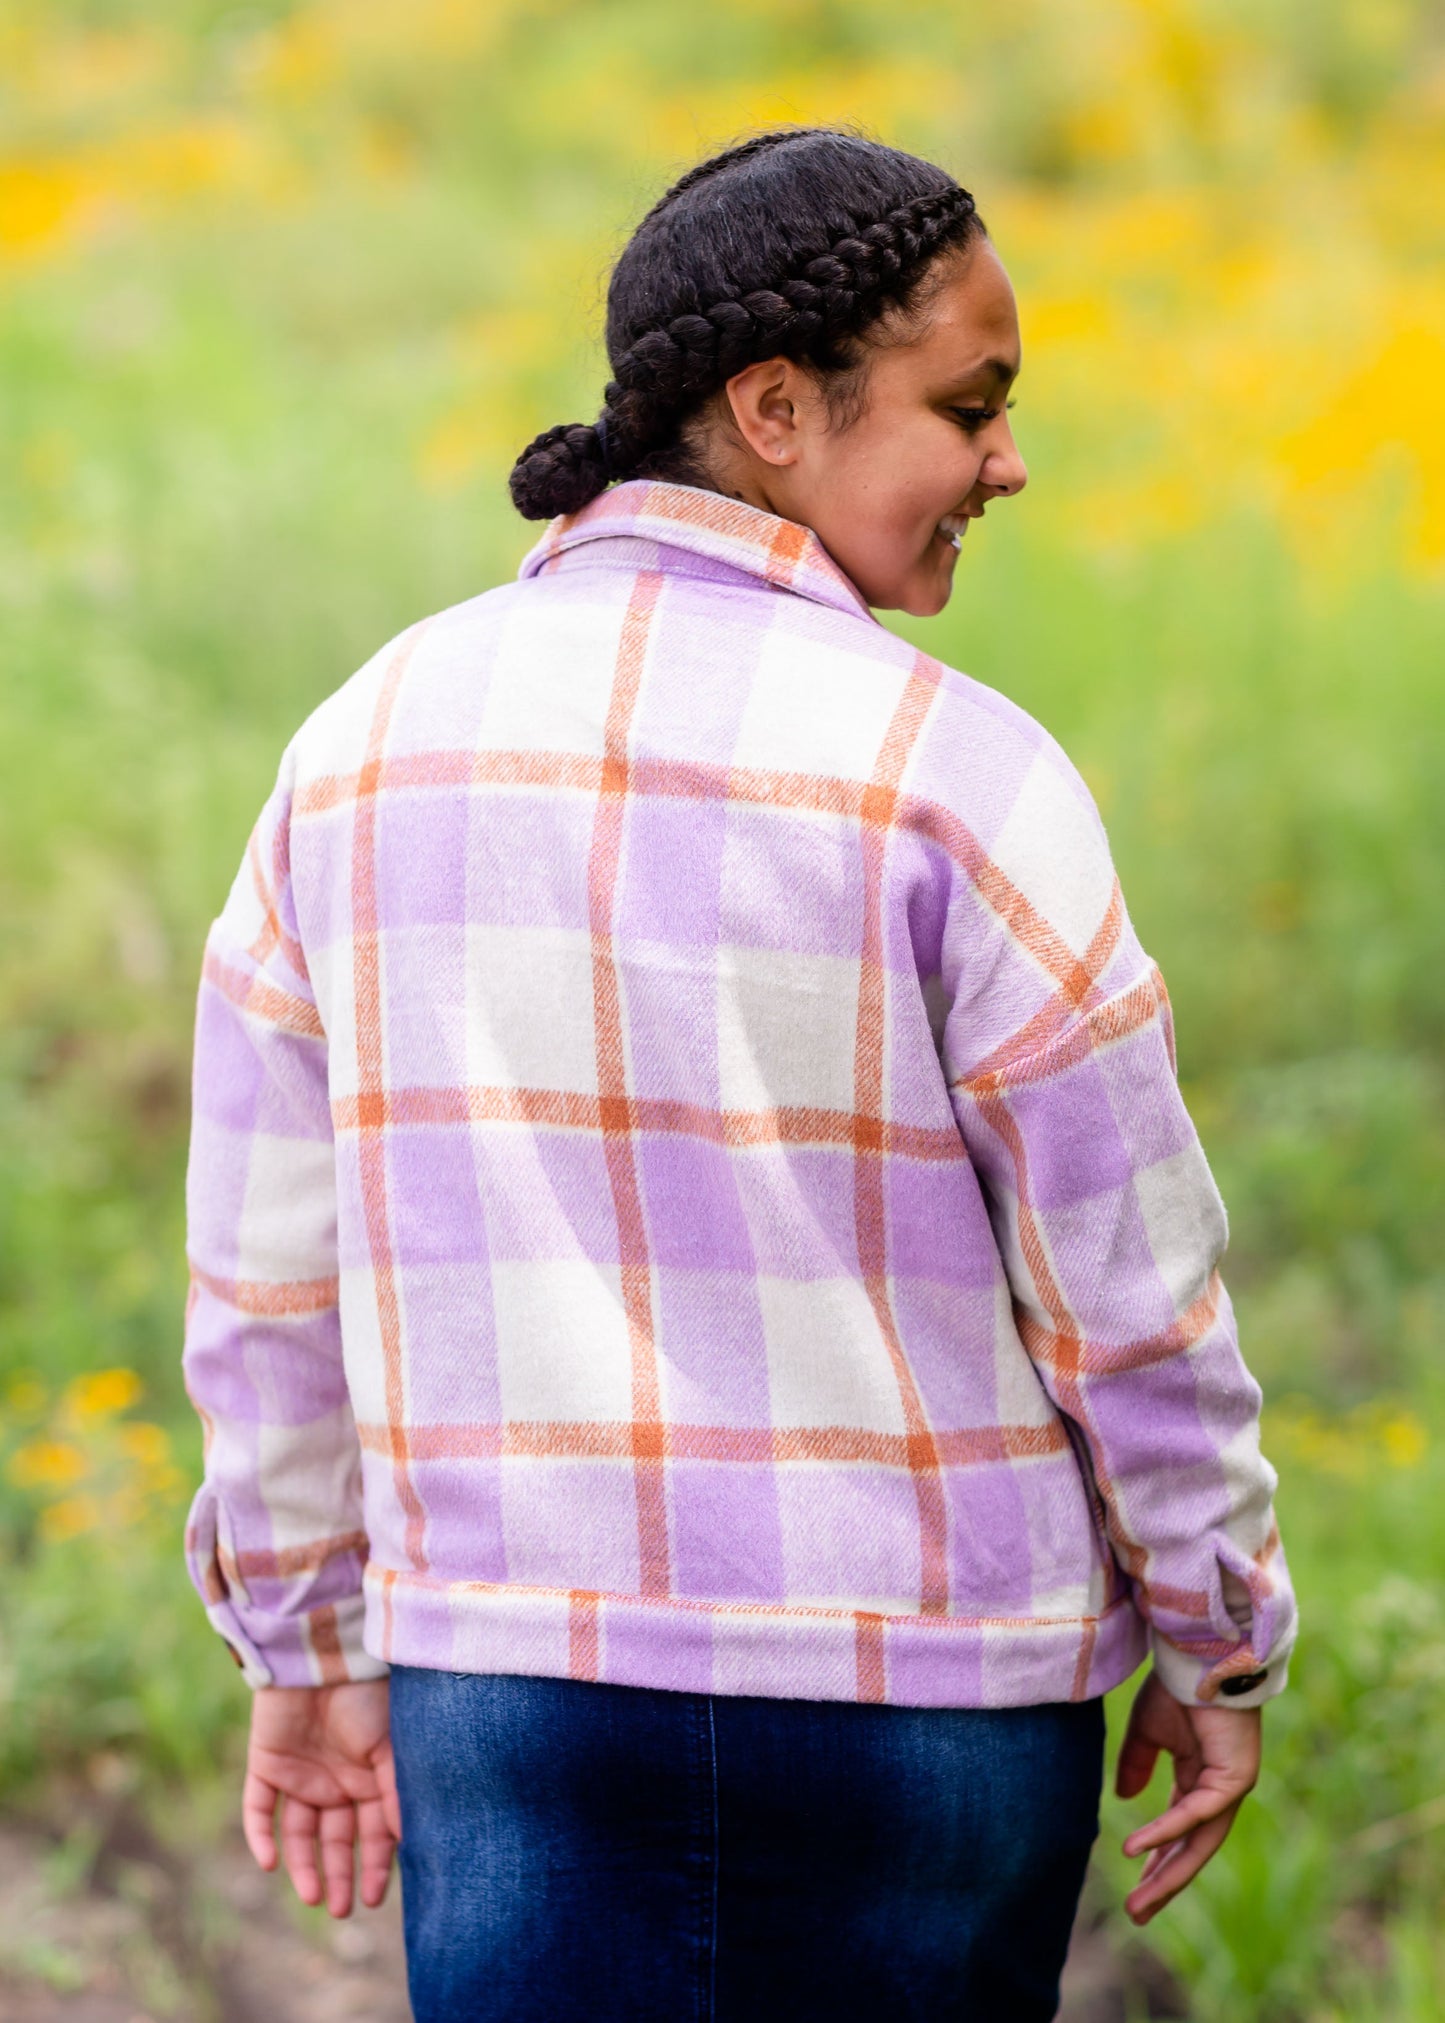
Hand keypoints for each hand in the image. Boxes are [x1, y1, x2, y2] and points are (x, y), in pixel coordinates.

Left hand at [242, 1678, 401, 1917]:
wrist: (324, 1654)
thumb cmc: (366, 1695)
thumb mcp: (390, 1748)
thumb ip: (393, 1794)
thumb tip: (404, 1843)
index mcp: (367, 1777)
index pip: (371, 1832)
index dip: (373, 1865)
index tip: (373, 1898)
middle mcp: (334, 1781)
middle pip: (335, 1839)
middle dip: (339, 1874)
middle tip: (341, 1910)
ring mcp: (298, 1774)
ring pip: (298, 1832)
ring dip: (303, 1866)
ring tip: (313, 1897)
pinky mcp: (266, 1764)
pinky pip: (258, 1808)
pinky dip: (260, 1836)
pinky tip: (268, 1863)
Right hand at [1115, 1668, 1260, 1924]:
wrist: (1200, 1653)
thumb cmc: (1176, 1685)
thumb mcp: (1147, 1731)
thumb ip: (1137, 1765)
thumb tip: (1123, 1799)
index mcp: (1200, 1779)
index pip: (1180, 1833)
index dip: (1157, 1861)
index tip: (1134, 1890)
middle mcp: (1219, 1790)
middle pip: (1191, 1850)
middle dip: (1163, 1883)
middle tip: (1136, 1915)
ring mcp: (1231, 1787)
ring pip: (1198, 1844)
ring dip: (1167, 1875)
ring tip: (1138, 1902)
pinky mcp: (1235, 1779)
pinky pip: (1195, 1815)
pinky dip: (1165, 1832)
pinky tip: (1136, 1847)